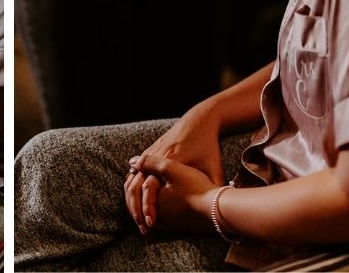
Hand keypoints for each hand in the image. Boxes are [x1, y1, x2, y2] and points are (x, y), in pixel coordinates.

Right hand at [124, 107, 223, 232]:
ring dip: (130, 199)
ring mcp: (151, 152)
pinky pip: (134, 170)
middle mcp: (156, 157)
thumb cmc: (207, 145)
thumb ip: (213, 187)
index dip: (148, 207)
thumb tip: (217, 211)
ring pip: (131, 178)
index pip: (149, 187)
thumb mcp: (214, 167)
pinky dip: (131, 186)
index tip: (151, 224)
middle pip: (135, 185)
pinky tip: (134, 200)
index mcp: (170, 162)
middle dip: (135, 208)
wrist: (199, 120)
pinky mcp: (150, 150)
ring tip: (137, 217)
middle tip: (142, 227)